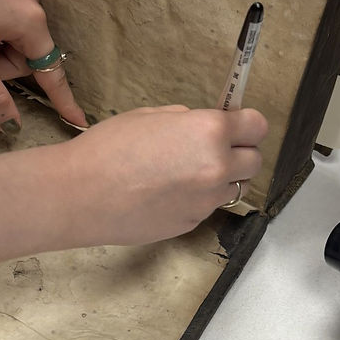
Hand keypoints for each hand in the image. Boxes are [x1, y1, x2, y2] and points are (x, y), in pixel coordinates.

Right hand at [58, 105, 267, 245]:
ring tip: (184, 174)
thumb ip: (186, 121)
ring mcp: (206, 200)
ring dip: (219, 179)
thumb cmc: (109, 147)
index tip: (236, 126)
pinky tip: (166, 193)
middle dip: (239, 153)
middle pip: (254, 161)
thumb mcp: (150, 117)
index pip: (257, 126)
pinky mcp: (192, 223)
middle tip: (214, 149)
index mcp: (209, 132)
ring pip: (232, 187)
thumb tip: (201, 127)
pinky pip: (206, 206)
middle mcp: (217, 167)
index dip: (247, 125)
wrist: (81, 194)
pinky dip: (196, 198)